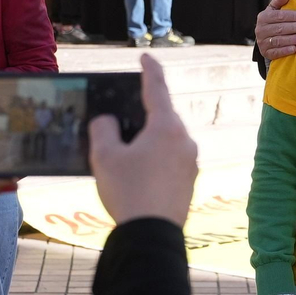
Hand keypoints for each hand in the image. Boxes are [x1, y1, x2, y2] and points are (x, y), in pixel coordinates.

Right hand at [87, 54, 197, 226]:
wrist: (152, 237)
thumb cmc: (128, 192)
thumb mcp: (104, 157)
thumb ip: (104, 129)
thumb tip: (109, 121)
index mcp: (166, 127)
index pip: (157, 88)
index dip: (149, 70)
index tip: (146, 57)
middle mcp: (185, 140)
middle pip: (161, 117)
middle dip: (141, 116)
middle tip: (120, 121)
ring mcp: (191, 162)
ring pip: (165, 140)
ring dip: (147, 141)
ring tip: (124, 155)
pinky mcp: (190, 181)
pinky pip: (170, 159)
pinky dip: (154, 158)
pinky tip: (137, 173)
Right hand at [255, 0, 295, 60]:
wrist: (266, 39)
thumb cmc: (274, 21)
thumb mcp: (274, 10)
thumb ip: (278, 1)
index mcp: (263, 17)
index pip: (279, 16)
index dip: (293, 16)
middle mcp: (260, 30)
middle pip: (280, 28)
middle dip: (295, 27)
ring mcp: (262, 42)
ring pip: (278, 40)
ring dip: (292, 39)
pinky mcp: (265, 53)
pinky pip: (275, 52)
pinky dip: (285, 51)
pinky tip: (294, 49)